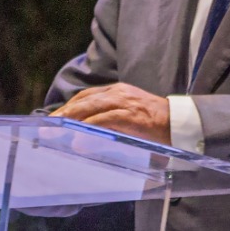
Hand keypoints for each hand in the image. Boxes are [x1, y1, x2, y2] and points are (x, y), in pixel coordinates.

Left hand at [50, 83, 171, 144]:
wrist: (182, 122)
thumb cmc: (156, 124)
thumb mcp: (131, 116)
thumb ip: (110, 122)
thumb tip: (84, 139)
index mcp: (118, 91)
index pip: (86, 96)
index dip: (68, 107)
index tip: (53, 119)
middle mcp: (119, 93)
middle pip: (84, 100)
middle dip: (63, 114)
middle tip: (47, 128)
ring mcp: (125, 102)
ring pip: (90, 107)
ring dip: (70, 119)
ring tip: (55, 131)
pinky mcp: (131, 115)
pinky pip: (105, 120)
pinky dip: (89, 128)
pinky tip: (78, 138)